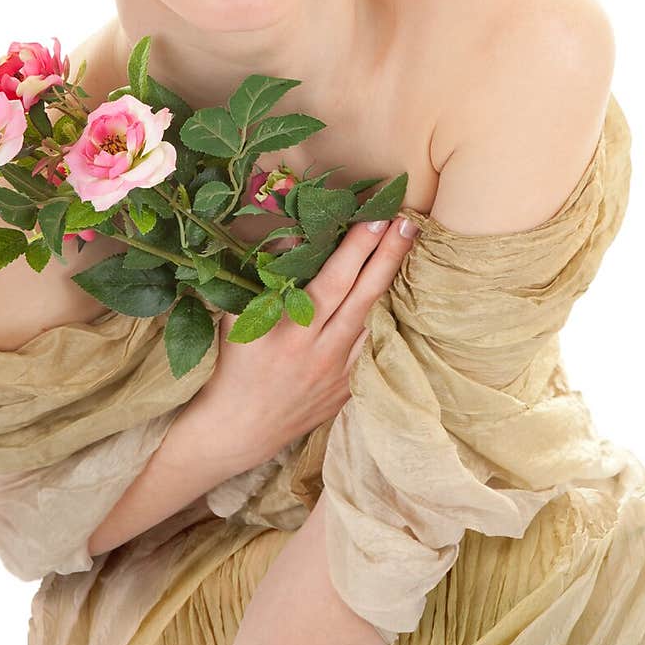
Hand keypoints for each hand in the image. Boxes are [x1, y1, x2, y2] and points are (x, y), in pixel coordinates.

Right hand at [190, 216, 418, 469]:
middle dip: (388, 255)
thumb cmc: (236, 364)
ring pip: (376, 320)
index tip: (374, 218)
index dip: (355, 250)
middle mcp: (321, 351)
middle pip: (364, 296)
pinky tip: (396, 290)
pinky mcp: (349, 388)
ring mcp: (340, 372)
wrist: (242, 426)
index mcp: (291, 332)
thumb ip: (266, 277)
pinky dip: (384, 316)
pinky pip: (373, 346)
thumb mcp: (239, 317)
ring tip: (407, 246)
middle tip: (408, 222)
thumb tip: (295, 236)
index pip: (332, 282)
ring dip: (392, 282)